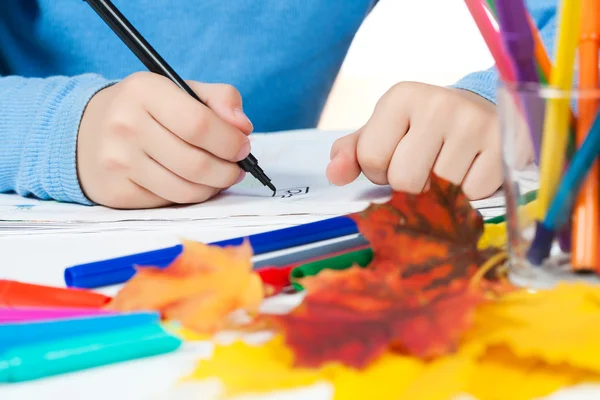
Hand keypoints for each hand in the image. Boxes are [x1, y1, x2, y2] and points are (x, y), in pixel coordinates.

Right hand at [77, 72, 252, 208]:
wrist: (85, 132)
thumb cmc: (145, 111)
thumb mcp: (179, 90)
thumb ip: (219, 98)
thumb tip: (243, 127)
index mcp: (144, 91)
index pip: (199, 124)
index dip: (230, 141)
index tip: (243, 147)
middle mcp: (125, 126)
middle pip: (196, 163)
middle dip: (228, 171)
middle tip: (237, 168)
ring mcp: (118, 162)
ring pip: (186, 190)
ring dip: (213, 187)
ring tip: (219, 177)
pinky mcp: (117, 192)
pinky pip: (169, 202)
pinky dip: (190, 196)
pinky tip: (192, 184)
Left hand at [326, 82, 533, 199]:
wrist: (481, 110)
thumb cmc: (421, 128)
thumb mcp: (382, 132)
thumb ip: (351, 153)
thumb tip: (334, 175)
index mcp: (400, 97)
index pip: (372, 160)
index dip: (380, 172)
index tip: (397, 157)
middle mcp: (438, 103)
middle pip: (405, 181)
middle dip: (410, 185)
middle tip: (424, 166)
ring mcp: (474, 123)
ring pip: (440, 192)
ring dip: (440, 192)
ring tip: (448, 166)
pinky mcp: (504, 145)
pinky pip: (473, 195)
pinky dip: (469, 194)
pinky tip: (472, 169)